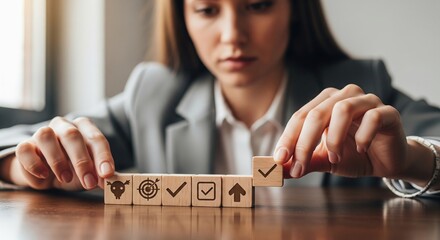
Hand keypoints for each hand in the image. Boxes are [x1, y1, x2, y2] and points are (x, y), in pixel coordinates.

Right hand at [10, 117, 114, 189]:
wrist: (46, 173)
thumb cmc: (73, 169)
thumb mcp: (90, 172)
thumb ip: (101, 175)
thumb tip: (112, 181)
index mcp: (84, 128)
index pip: (96, 138)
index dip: (103, 157)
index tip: (107, 174)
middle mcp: (64, 126)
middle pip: (72, 135)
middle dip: (82, 160)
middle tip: (89, 182)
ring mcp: (43, 133)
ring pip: (45, 135)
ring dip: (57, 160)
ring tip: (65, 178)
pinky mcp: (25, 145)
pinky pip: (24, 149)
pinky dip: (34, 163)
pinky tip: (43, 175)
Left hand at [273, 84, 412, 179]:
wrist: (386, 162)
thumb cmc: (352, 155)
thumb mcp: (323, 160)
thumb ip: (303, 161)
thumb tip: (277, 170)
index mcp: (324, 102)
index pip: (300, 117)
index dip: (288, 138)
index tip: (279, 160)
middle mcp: (344, 96)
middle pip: (316, 114)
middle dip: (304, 143)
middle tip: (299, 167)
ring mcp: (367, 100)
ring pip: (343, 110)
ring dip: (334, 139)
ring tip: (334, 159)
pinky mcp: (388, 112)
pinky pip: (373, 117)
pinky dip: (363, 136)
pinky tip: (361, 149)